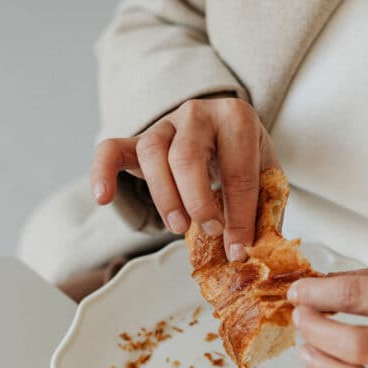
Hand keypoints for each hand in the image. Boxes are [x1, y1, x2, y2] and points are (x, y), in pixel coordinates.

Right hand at [90, 97, 277, 261]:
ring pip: (152, 153)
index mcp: (237, 118)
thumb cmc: (243, 158)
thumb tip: (249, 253)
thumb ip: (262, 210)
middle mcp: (198, 113)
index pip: (238, 171)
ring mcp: (165, 123)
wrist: (224, 129)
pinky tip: (103, 198)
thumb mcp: (264, 176)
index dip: (239, 216)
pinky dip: (102, 172)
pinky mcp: (139, 139)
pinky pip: (111, 149)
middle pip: (187, 157)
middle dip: (198, 201)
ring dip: (164, 196)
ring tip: (178, 228)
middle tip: (209, 231)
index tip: (238, 249)